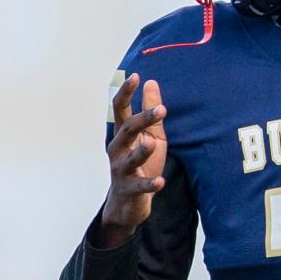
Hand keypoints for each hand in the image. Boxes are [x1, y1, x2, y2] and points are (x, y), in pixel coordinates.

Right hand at [100, 74, 166, 246]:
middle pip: (126, 131)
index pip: (121, 110)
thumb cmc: (142, 164)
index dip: (126, 93)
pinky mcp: (130, 189)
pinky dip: (149, 184)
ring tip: (152, 143)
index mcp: (123, 134)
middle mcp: (118, 150)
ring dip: (141, 151)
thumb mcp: (151, 135)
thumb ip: (150, 112)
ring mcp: (122, 170)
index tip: (135, 77)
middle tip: (161, 109)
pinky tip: (160, 181)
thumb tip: (151, 82)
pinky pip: (139, 186)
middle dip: (142, 120)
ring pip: (130, 159)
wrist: (129, 202)